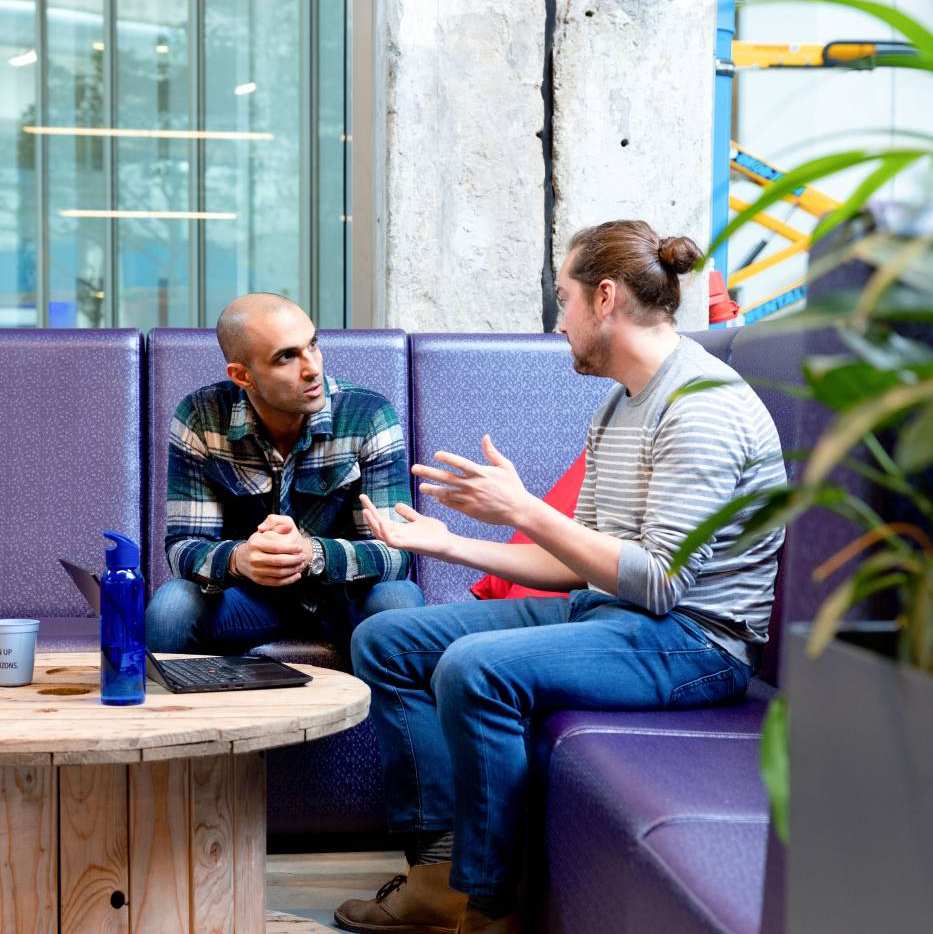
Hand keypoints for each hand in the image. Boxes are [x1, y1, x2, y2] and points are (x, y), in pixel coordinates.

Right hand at [234, 514, 309, 586]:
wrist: (242, 558)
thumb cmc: (258, 542)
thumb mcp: (265, 530)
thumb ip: (277, 524)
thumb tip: (288, 527)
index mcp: (255, 544)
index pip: (276, 547)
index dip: (290, 548)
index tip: (299, 548)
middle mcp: (254, 558)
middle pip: (279, 561)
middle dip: (294, 560)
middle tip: (303, 557)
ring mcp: (255, 570)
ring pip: (279, 573)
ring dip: (293, 570)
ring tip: (301, 565)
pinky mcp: (259, 580)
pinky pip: (276, 582)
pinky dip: (288, 580)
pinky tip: (297, 575)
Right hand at [359, 494, 453, 557]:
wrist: (448, 543)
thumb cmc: (435, 534)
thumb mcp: (420, 519)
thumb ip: (408, 514)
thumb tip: (395, 505)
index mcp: (400, 529)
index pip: (380, 519)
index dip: (371, 509)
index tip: (364, 496)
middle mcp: (398, 536)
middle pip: (377, 526)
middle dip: (368, 514)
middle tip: (362, 498)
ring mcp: (402, 542)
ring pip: (380, 535)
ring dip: (372, 524)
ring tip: (366, 511)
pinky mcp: (408, 546)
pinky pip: (391, 542)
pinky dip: (385, 533)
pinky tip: (382, 523)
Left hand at [412, 435, 532, 526]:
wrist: (518, 510)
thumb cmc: (513, 486)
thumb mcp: (505, 466)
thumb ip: (492, 452)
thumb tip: (485, 436)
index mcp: (481, 473)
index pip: (461, 463)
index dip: (448, 458)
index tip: (436, 455)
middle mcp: (473, 485)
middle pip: (446, 477)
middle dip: (429, 473)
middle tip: (414, 469)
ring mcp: (470, 499)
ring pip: (446, 493)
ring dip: (432, 490)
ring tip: (421, 487)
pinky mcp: (470, 510)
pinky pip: (453, 505)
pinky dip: (444, 501)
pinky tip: (437, 497)